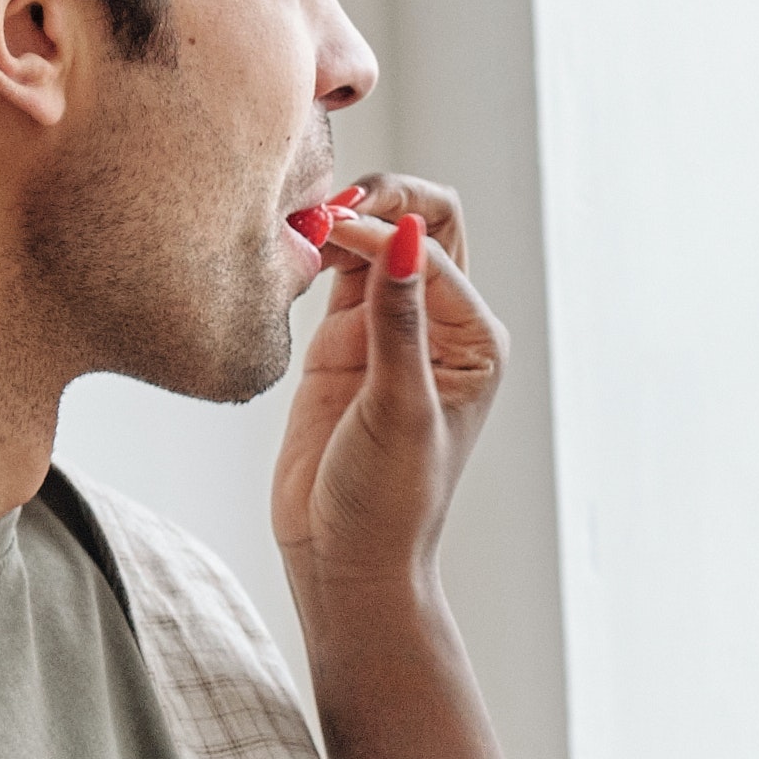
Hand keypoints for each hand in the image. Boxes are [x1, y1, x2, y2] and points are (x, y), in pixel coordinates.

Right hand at [269, 175, 500, 600]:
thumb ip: (398, 319)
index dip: (383, 226)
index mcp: (474, 337)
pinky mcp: (340, 343)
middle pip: (420, 222)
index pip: (431, 245)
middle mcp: (438, 325)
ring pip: (373, 241)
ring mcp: (386, 330)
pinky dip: (313, 251)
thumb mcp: (399, 407)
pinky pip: (332, 273)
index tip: (330, 232)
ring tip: (295, 226)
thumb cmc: (391, 501)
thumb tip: (404, 233)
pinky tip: (285, 251)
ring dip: (340, 222)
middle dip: (378, 199)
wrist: (347, 559)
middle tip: (323, 208)